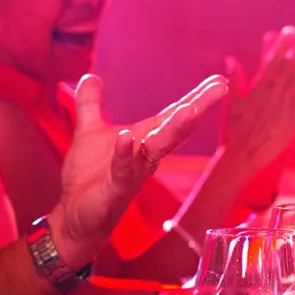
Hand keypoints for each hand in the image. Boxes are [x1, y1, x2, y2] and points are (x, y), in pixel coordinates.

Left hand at [49, 74, 229, 266]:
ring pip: (157, 150)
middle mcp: (145, 157)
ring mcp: (132, 174)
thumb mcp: (87, 133)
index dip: (196, 98)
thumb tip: (90, 76)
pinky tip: (126, 136)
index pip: (172, 116)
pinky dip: (124, 154)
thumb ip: (90, 105)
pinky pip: (122, 172)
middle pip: (175, 129)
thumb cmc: (88, 179)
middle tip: (220, 89)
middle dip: (197, 108)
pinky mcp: (114, 192)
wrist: (74, 218)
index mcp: (143, 140)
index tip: (219, 80)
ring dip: (173, 130)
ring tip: (189, 110)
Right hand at [221, 27, 294, 170]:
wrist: (241, 157)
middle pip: (289, 66)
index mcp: (258, 88)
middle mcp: (273, 95)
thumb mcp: (230, 102)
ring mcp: (284, 108)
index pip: (273, 61)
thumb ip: (234, 79)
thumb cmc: (233, 131)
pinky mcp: (292, 122)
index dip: (282, 45)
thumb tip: (230, 58)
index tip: (289, 31)